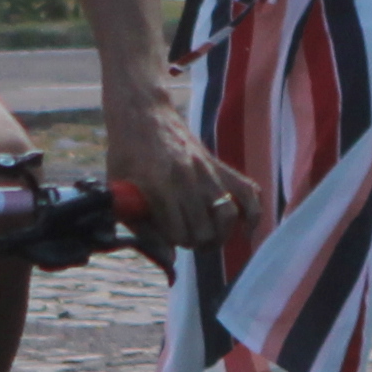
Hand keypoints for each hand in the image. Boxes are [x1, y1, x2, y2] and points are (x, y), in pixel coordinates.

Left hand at [98, 84, 254, 257]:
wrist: (143, 113)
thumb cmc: (126, 154)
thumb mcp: (120, 189)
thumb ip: (140, 224)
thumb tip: (167, 258)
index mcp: (161, 186)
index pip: (179, 236)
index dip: (171, 243)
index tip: (164, 236)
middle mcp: (189, 179)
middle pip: (205, 233)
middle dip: (194, 242)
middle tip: (184, 235)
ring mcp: (208, 172)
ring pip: (228, 218)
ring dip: (219, 233)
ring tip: (208, 235)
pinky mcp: (220, 166)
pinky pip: (250, 193)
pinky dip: (252, 214)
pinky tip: (245, 230)